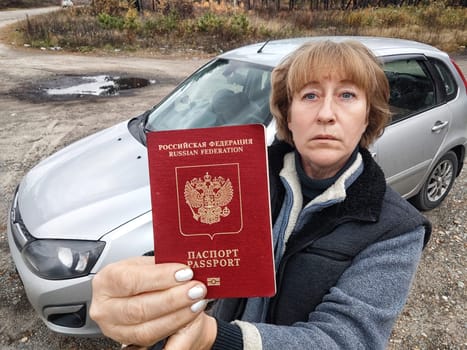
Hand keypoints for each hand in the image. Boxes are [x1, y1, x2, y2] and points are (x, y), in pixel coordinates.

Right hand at [90, 256, 210, 346]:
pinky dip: (174, 326)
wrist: (131, 293)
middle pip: (139, 308)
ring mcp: (114, 328)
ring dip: (177, 315)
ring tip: (197, 302)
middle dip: (173, 299)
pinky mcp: (126, 341)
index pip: (131, 280)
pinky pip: (152, 338)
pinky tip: (190, 314)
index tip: (185, 272)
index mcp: (107, 280)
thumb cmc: (137, 276)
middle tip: (196, 289)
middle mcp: (105, 308)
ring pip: (146, 328)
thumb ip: (161, 264)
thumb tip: (186, 263)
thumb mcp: (144, 263)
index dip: (160, 278)